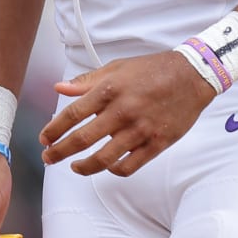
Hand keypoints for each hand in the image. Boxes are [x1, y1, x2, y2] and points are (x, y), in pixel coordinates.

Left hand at [39, 50, 215, 176]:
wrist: (192, 75)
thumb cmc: (153, 69)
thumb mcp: (117, 67)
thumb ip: (87, 81)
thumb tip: (59, 88)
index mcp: (110, 89)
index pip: (73, 114)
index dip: (54, 129)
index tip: (44, 139)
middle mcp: (123, 111)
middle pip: (83, 139)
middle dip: (60, 152)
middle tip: (48, 158)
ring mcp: (140, 129)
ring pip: (104, 158)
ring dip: (84, 167)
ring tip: (75, 167)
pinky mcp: (157, 143)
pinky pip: (130, 165)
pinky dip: (114, 170)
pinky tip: (108, 166)